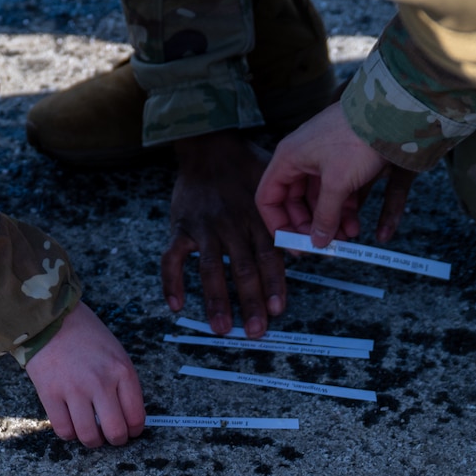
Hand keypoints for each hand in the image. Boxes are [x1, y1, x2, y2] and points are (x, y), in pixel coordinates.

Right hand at [24, 302, 146, 446]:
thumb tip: (127, 416)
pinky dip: (69, 434)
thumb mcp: (116, 353)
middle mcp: (100, 382)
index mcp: (122, 371)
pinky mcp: (50, 394)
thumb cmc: (86, 336)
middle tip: (111, 437)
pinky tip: (71, 424)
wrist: (51, 319)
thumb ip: (123, 383)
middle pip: (115, 432)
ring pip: (89, 436)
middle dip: (116, 441)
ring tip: (91, 434)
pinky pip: (64, 430)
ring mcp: (74, 389)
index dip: (134, 431)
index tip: (130, 432)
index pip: (136, 416)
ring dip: (92, 441)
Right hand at [160, 132, 285, 337]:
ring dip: (216, 300)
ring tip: (221, 328)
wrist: (208, 145)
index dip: (274, 283)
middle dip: (250, 301)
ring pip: (210, 269)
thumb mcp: (274, 184)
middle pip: (242, 268)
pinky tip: (176, 306)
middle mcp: (231, 223)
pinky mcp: (180, 228)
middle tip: (255, 330)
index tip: (277, 309)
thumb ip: (288, 217)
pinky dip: (171, 283)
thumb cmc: (246, 167)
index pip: (269, 255)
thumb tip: (304, 253)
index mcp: (257, 216)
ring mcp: (204, 227)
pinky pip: (172, 259)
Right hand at [257, 103, 418, 248]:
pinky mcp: (343, 162)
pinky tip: (355, 225)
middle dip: (309, 227)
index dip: (277, 225)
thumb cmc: (357, 138)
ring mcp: (323, 160)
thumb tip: (318, 242)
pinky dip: (344, 211)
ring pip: (319, 200)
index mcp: (288, 159)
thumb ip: (325, 216)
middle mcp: (301, 159)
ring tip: (347, 238)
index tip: (294, 245)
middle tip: (324, 247)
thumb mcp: (337, 183)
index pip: (268, 198)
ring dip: (330, 222)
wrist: (389, 111)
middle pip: (294, 203)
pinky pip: (337, 193)